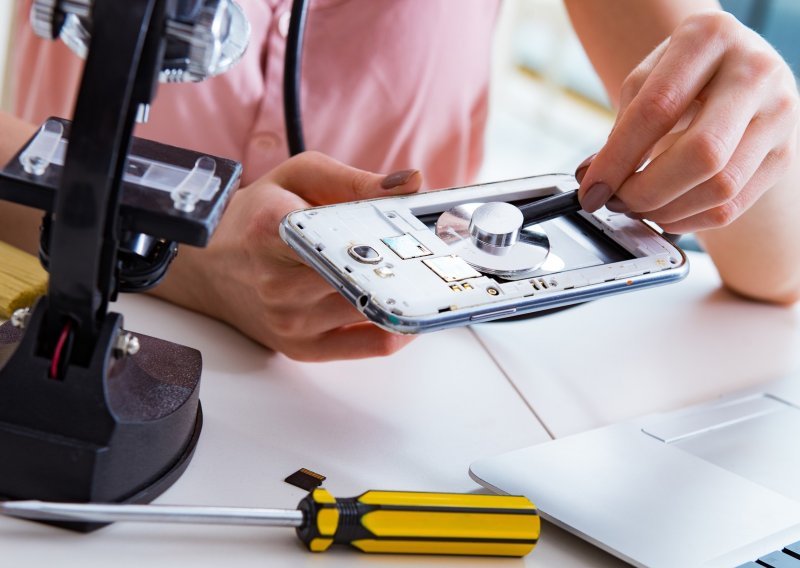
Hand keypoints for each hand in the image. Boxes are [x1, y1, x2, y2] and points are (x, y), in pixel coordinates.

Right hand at [153, 151, 421, 360]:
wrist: (212, 265)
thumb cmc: (257, 216)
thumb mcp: (298, 177)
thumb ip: (354, 179)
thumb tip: (410, 182)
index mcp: (273, 230)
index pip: (344, 236)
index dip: (390, 235)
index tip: (421, 232)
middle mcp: (277, 281)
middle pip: (363, 277)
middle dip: (403, 266)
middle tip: (433, 254)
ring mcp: (290, 320)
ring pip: (371, 309)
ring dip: (404, 294)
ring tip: (421, 275)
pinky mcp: (302, 348)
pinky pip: (369, 346)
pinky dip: (399, 329)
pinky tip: (409, 309)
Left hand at [575, 11, 798, 233]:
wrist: (736, 69)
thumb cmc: (685, 74)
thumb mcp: (648, 78)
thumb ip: (623, 126)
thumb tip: (593, 179)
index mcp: (710, 38)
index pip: (658, 109)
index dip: (618, 158)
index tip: (590, 188)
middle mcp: (754, 72)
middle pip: (702, 154)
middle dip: (646, 190)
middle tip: (616, 201)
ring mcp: (778, 115)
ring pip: (721, 187)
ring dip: (666, 210)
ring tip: (637, 206)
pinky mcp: (783, 154)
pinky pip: (732, 206)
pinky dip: (688, 220)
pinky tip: (664, 213)